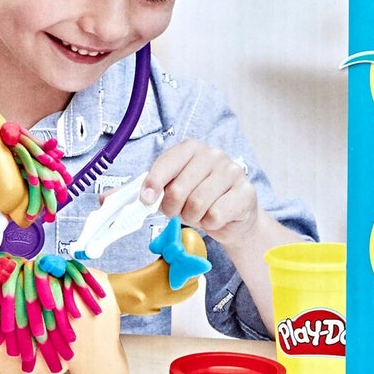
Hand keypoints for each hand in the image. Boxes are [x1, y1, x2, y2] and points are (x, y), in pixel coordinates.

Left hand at [142, 141, 260, 243]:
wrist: (233, 218)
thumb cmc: (200, 201)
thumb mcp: (173, 192)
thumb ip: (153, 191)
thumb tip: (127, 198)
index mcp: (191, 149)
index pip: (166, 163)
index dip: (153, 183)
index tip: (146, 199)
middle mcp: (213, 155)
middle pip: (178, 189)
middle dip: (173, 208)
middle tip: (178, 212)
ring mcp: (232, 172)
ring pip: (197, 204)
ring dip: (193, 217)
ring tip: (199, 213)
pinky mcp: (246, 192)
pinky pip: (215, 215)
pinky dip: (210, 224)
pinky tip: (216, 218)